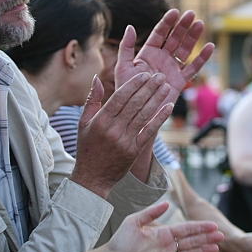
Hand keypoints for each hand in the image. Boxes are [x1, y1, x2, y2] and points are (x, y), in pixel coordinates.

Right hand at [71, 73, 174, 197]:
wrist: (92, 177)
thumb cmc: (87, 147)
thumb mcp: (83, 122)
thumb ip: (92, 100)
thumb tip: (97, 78)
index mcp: (100, 120)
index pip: (120, 97)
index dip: (134, 84)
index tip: (144, 74)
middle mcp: (113, 129)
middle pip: (134, 104)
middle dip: (148, 88)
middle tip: (160, 76)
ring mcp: (125, 141)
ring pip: (143, 115)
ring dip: (156, 99)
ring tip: (166, 87)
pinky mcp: (134, 151)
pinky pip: (149, 132)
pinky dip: (160, 118)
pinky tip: (168, 107)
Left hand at [105, 202, 223, 251]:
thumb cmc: (119, 243)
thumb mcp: (133, 222)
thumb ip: (150, 213)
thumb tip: (166, 202)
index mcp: (163, 233)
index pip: (186, 229)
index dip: (200, 227)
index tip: (214, 225)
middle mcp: (168, 246)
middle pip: (192, 241)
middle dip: (207, 238)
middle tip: (221, 236)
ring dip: (203, 251)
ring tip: (216, 248)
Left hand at [116, 9, 214, 101]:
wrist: (136, 111)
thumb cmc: (126, 91)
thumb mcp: (123, 67)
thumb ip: (125, 47)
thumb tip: (130, 27)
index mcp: (148, 53)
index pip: (159, 34)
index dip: (167, 22)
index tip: (175, 12)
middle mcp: (162, 58)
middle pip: (174, 38)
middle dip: (183, 26)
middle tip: (191, 14)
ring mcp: (172, 69)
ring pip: (185, 49)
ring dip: (193, 37)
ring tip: (200, 24)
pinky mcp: (180, 81)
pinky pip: (193, 68)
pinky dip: (202, 58)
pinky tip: (210, 47)